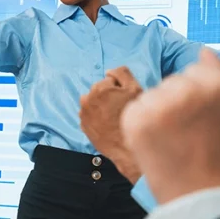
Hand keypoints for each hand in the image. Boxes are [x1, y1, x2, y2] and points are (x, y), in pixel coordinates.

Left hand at [80, 67, 142, 182]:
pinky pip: (90, 116)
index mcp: (99, 89)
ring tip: (114, 117)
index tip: (124, 99)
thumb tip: (109, 72)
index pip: (109, 81)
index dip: (119, 89)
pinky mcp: (83, 126)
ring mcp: (84, 114)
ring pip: (94, 103)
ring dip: (101, 106)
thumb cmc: (132, 118)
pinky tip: (108, 124)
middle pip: (100, 91)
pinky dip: (97, 118)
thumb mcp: (135, 89)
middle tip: (120, 108)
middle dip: (108, 97)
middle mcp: (87, 100)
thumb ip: (122, 73)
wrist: (126, 146)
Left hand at [121, 50, 219, 203]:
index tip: (205, 116)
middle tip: (190, 133)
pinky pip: (137, 108)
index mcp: (218, 84)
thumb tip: (203, 51)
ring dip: (160, 110)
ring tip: (175, 140)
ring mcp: (158, 103)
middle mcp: (187, 88)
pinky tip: (158, 142)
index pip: (200, 68)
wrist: (200, 197)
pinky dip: (143, 122)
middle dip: (180, 100)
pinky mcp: (134, 118)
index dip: (203, 93)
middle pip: (176, 80)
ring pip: (155, 94)